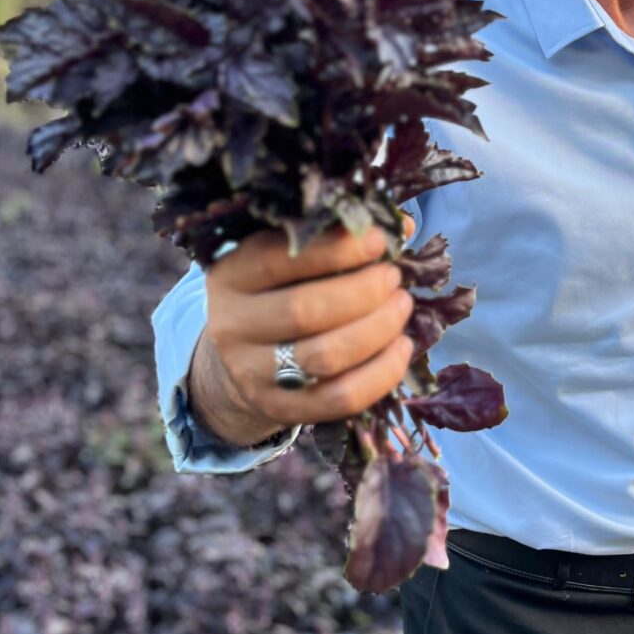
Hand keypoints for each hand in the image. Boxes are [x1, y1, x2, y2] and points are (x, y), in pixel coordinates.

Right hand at [203, 210, 417, 431]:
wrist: (245, 358)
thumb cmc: (280, 290)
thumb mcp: (290, 257)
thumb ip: (335, 237)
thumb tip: (403, 226)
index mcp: (230, 276)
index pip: (278, 260)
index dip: (335, 249)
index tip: (379, 241)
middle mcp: (232, 326)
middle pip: (304, 311)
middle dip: (363, 291)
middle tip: (393, 277)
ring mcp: (253, 374)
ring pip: (325, 356)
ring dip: (377, 328)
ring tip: (401, 306)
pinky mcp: (281, 408)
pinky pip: (341, 398)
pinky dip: (382, 372)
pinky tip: (401, 346)